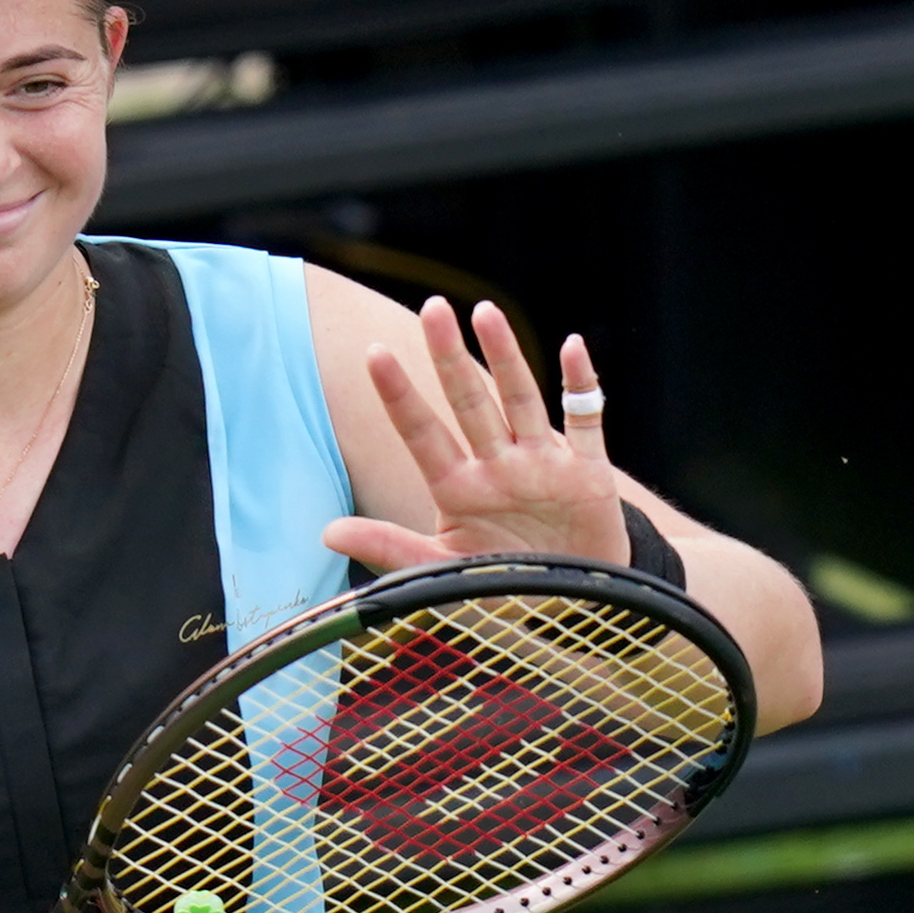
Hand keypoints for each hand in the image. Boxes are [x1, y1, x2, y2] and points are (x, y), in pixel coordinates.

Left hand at [323, 297, 631, 572]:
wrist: (575, 604)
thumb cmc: (503, 581)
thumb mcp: (443, 569)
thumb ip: (389, 547)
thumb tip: (325, 533)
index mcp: (458, 489)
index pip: (421, 433)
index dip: (399, 395)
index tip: (374, 352)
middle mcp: (497, 466)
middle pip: (469, 401)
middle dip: (450, 357)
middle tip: (432, 308)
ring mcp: (541, 463)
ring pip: (520, 399)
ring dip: (506, 357)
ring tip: (485, 312)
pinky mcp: (587, 471)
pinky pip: (586, 419)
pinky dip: (583, 385)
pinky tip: (573, 347)